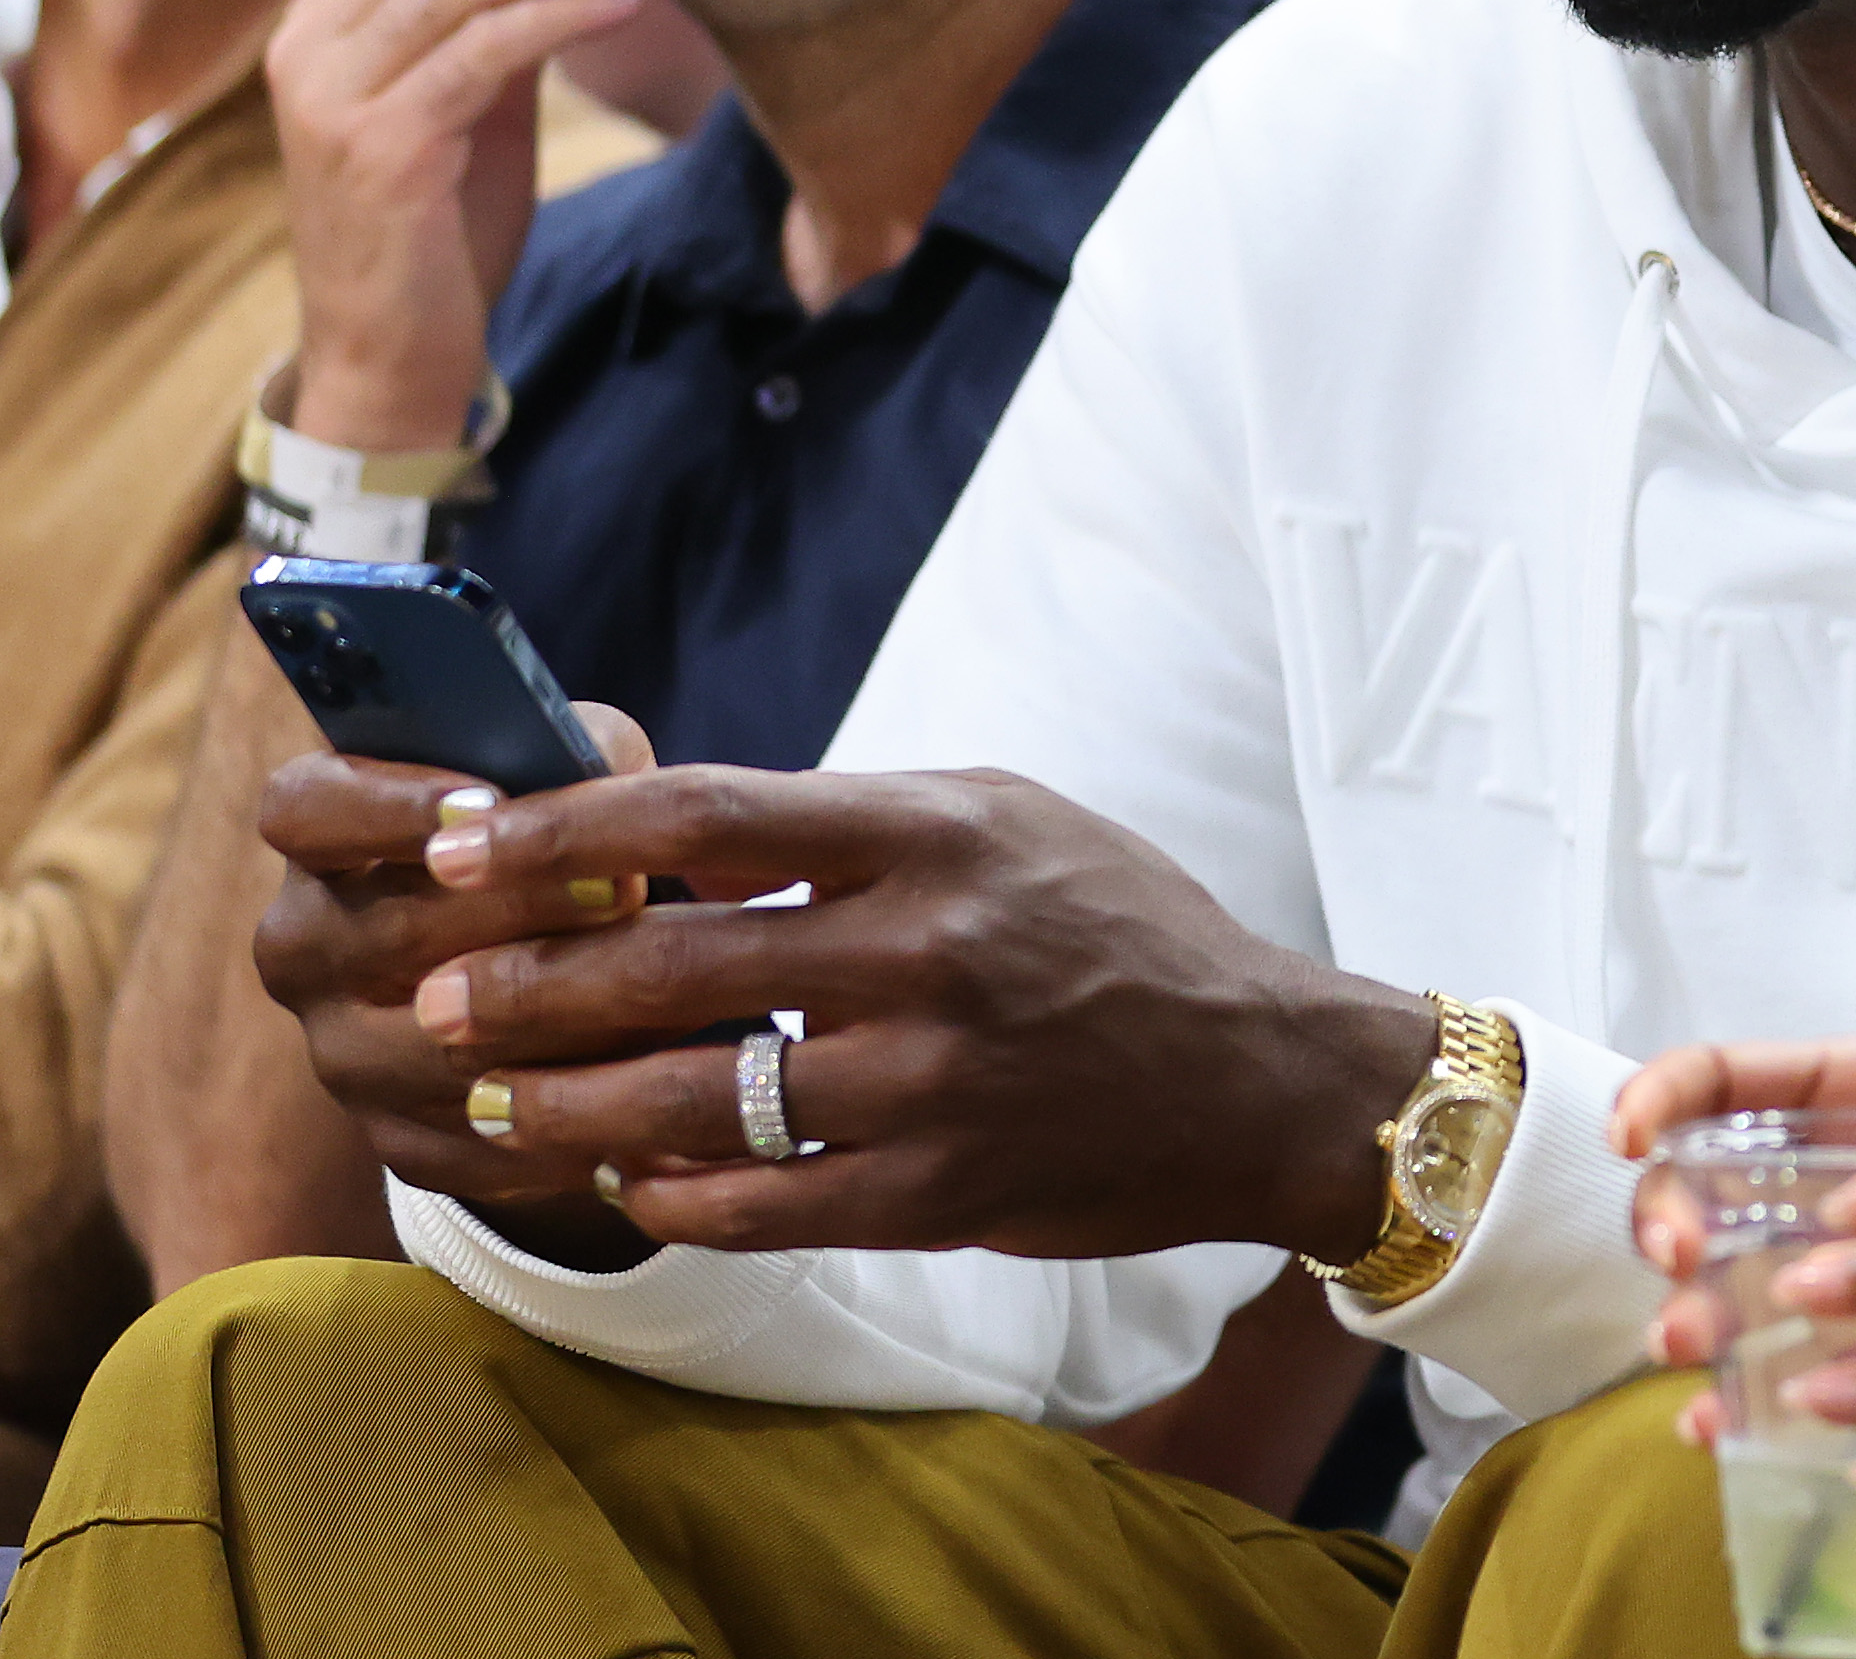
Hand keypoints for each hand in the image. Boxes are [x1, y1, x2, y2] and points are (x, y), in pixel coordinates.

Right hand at [250, 702, 678, 1263]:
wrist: (544, 958)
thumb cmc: (550, 836)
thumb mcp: (561, 773)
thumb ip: (573, 752)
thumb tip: (604, 768)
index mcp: (319, 838)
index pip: (303, 808)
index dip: (384, 804)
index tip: (479, 803)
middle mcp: (305, 947)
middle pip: (390, 933)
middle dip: (519, 910)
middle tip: (619, 891)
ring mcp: (340, 1053)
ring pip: (438, 1051)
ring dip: (557, 1022)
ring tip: (660, 992)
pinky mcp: (394, 1137)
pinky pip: (475, 1143)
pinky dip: (566, 1118)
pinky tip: (645, 1086)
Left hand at [257, 750, 1433, 1264]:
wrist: (1258, 1075)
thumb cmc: (1115, 927)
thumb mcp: (1002, 823)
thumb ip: (846, 827)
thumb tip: (667, 839)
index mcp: (939, 835)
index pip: (707, 815)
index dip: (563, 833)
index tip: (457, 847)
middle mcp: (930, 952)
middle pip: (671, 963)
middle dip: (523, 985)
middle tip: (432, 997)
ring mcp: (932, 1082)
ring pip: (691, 1101)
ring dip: (563, 1106)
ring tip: (489, 1100)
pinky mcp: (938, 1194)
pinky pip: (757, 1204)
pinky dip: (666, 1197)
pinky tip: (616, 1178)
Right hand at [269, 0, 659, 448]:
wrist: (391, 353)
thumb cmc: (442, 227)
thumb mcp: (471, 104)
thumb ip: (501, 23)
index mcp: (324, 18)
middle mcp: (309, 42)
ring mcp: (331, 93)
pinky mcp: (375, 146)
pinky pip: (479, 54)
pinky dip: (558, 17)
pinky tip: (624, 4)